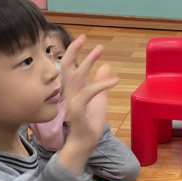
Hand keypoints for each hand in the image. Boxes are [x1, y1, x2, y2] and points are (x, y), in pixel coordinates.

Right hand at [56, 35, 118, 172]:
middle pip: (66, 67)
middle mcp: (69, 92)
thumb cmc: (90, 122)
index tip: (82, 38)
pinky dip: (102, 85)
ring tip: (100, 50)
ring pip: (76, 77)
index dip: (74, 51)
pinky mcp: (78, 110)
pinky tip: (114, 80)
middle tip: (83, 37)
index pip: (69, 66)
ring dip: (87, 62)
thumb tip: (106, 65)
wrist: (85, 143)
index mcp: (73, 89)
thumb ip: (101, 82)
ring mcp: (72, 101)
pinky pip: (89, 94)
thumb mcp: (99, 98)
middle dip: (74, 50)